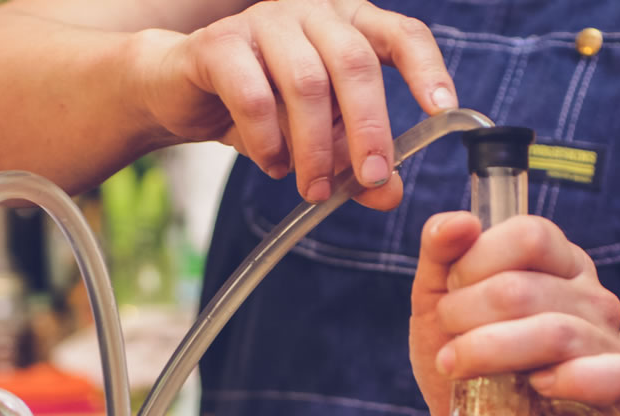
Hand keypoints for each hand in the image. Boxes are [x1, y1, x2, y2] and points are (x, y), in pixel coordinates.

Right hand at [136, 0, 454, 209]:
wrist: (176, 89)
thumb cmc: (257, 106)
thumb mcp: (316, 137)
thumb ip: (355, 161)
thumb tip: (391, 194)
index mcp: (347, 23)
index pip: (401, 34)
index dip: (426, 69)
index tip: (442, 109)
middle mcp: (311, 11)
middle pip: (354, 63)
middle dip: (367, 129)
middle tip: (370, 180)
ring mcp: (264, 21)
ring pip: (305, 83)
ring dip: (314, 146)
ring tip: (313, 188)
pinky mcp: (220, 44)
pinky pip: (253, 95)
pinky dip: (267, 140)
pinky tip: (273, 164)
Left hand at [410, 212, 619, 415]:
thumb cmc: (480, 360)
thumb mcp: (443, 303)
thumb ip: (441, 255)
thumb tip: (456, 223)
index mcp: (557, 261)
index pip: (529, 235)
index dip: (474, 263)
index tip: (448, 296)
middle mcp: (591, 294)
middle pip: (523, 289)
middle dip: (464, 317)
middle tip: (446, 348)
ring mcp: (609, 340)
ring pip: (553, 333)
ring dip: (489, 353)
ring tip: (460, 370)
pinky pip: (609, 375)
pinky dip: (565, 383)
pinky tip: (534, 391)